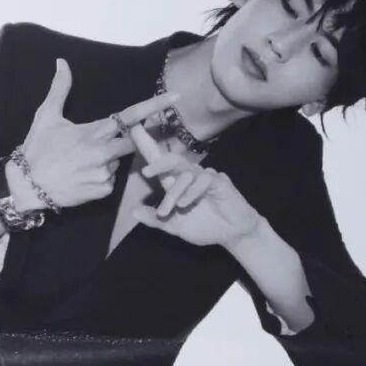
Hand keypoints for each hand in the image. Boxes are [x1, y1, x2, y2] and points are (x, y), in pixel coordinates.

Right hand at [14, 60, 180, 210]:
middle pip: (135, 142)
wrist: (26, 186)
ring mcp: (104, 173)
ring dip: (108, 159)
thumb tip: (62, 62)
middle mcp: (104, 152)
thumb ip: (60, 88)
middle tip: (112, 141)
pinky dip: (101, 177)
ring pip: (118, 162)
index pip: (131, 116)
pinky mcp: (102, 191)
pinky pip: (110, 181)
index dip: (155, 106)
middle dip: (135, 139)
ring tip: (82, 161)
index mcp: (94, 131)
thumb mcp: (46, 116)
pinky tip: (82, 177)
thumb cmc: (37, 149)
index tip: (175, 98)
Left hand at [128, 123, 262, 249]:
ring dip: (174, 193)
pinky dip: (191, 192)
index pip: (159, 163)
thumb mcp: (175, 227)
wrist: (233, 235)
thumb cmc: (205, 227)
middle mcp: (190, 176)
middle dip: (158, 163)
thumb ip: (156, 220)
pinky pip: (203, 180)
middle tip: (146, 173)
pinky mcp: (219, 181)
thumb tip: (133, 212)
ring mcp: (205, 176)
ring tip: (166, 212)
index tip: (132, 130)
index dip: (147, 146)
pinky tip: (184, 204)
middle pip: (172, 160)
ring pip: (186, 174)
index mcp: (177, 183)